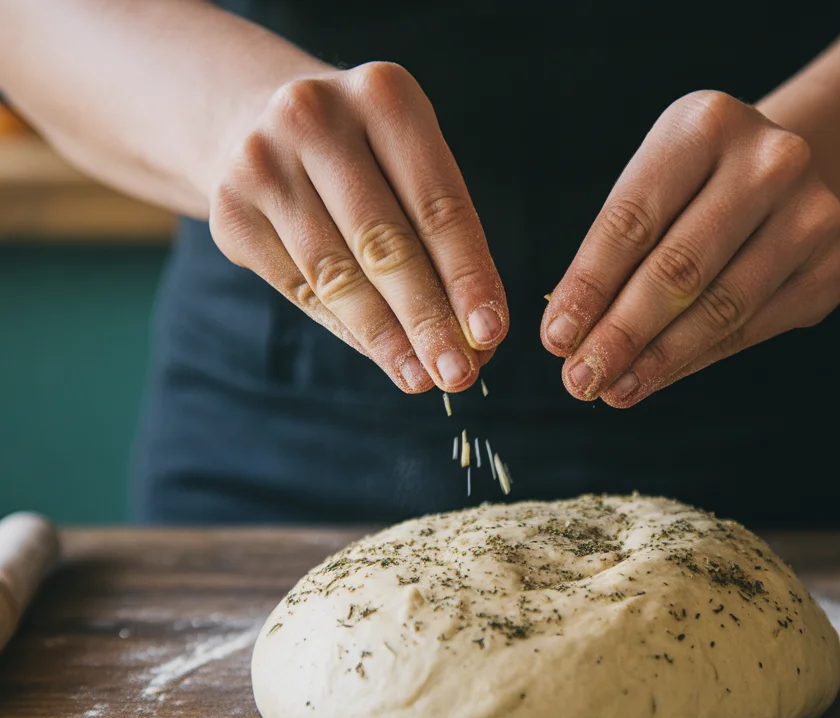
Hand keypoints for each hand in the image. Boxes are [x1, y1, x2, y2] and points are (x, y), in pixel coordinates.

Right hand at [208, 63, 505, 392]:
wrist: (253, 120)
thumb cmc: (365, 157)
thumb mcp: (411, 165)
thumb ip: (443, 239)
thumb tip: (476, 338)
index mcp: (384, 96)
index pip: (438, 205)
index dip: (467, 277)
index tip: (490, 335)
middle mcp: (315, 117)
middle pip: (385, 243)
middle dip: (428, 319)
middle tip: (460, 374)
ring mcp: (262, 161)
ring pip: (337, 275)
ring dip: (387, 338)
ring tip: (421, 378)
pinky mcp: (228, 208)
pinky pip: (300, 288)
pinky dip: (347, 329)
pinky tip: (381, 355)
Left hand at [541, 91, 839, 406]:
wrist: (785, 181)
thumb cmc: (693, 190)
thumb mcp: (651, 191)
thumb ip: (612, 256)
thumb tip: (570, 337)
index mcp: (706, 124)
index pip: (632, 220)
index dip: (590, 286)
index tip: (556, 339)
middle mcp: (770, 162)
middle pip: (678, 268)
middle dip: (621, 334)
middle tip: (581, 380)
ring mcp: (812, 215)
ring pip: (720, 307)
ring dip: (658, 359)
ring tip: (615, 390)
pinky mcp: (832, 269)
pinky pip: (753, 329)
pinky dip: (698, 359)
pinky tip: (659, 377)